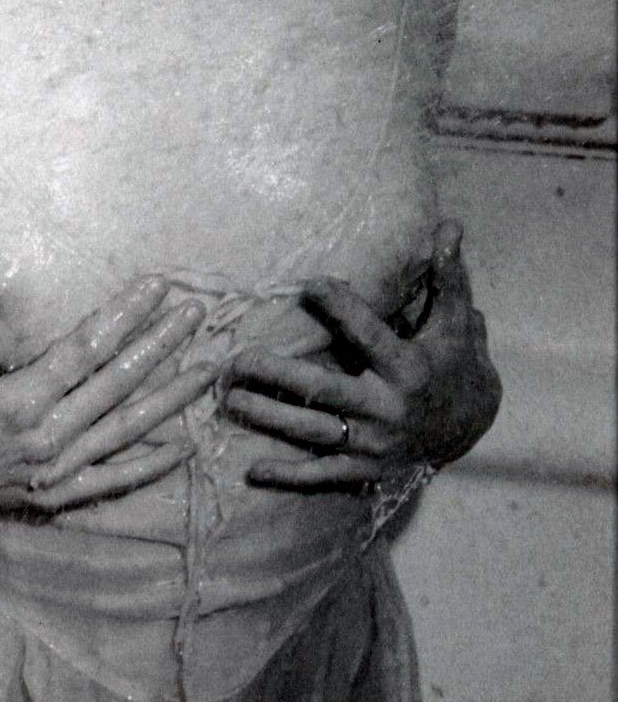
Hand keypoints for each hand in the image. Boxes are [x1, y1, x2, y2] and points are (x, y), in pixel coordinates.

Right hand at [0, 276, 213, 516]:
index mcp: (17, 403)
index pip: (85, 350)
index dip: (124, 315)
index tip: (155, 285)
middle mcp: (46, 439)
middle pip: (117, 384)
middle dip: (161, 344)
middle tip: (196, 312)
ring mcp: (55, 473)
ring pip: (127, 431)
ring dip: (171, 398)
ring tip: (208, 368)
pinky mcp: (56, 498)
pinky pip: (113, 481)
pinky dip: (150, 466)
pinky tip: (184, 446)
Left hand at [221, 221, 501, 488]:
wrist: (472, 428)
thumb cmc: (453, 362)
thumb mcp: (455, 321)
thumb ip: (448, 275)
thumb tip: (448, 226)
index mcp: (407, 368)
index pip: (368, 333)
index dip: (340, 307)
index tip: (310, 284)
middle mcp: (387, 408)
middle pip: (323, 390)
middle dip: (277, 375)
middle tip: (238, 359)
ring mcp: (373, 443)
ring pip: (312, 431)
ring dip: (268, 417)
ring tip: (229, 399)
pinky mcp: (365, 468)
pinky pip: (321, 475)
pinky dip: (287, 475)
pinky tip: (252, 470)